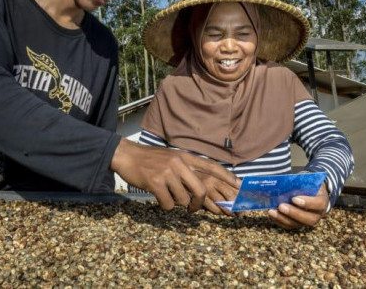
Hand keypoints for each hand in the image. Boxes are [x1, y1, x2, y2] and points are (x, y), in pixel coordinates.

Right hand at [110, 139, 238, 211]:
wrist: (127, 155)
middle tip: (193, 209)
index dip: (226, 176)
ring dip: (176, 203)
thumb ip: (185, 168)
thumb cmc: (150, 160)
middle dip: (199, 203)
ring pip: (183, 199)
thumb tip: (198, 187)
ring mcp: (167, 172)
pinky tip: (158, 197)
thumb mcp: (171, 157)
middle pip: (200, 189)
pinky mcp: (156, 182)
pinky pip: (168, 204)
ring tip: (167, 195)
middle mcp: (179, 163)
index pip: (210, 166)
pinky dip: (165, 205)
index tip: (238, 184)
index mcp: (184, 157)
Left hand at [268, 182, 328, 228]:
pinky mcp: (298, 223)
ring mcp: (307, 220)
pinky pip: (289, 226)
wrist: (311, 191)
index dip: (307, 203)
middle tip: (281, 206)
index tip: (294, 198)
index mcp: (322, 201)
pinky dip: (279, 221)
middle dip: (293, 213)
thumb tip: (285, 183)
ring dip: (283, 218)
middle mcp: (317, 214)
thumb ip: (301, 183)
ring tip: (272, 211)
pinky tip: (271, 215)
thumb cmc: (308, 184)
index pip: (318, 204)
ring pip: (297, 224)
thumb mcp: (308, 181)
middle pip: (308, 219)